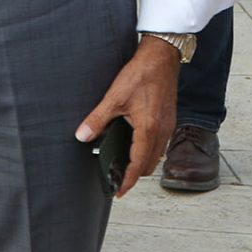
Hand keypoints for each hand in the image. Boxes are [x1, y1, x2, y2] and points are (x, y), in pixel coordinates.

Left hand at [75, 38, 181, 196]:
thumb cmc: (140, 76)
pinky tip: (134, 145)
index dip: (127, 181)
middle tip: (116, 178)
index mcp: (149, 130)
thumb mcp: (114, 98)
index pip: (138, 165)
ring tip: (123, 165)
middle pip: (149, 164)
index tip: (118, 192)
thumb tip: (82, 136)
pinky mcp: (169, 120)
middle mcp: (162, 132)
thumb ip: (98, 120)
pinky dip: (147, 151)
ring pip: (156, 155)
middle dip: (134, 175)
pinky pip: (160, 144)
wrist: (162, 59)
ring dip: (141, 163)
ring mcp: (168, 127)